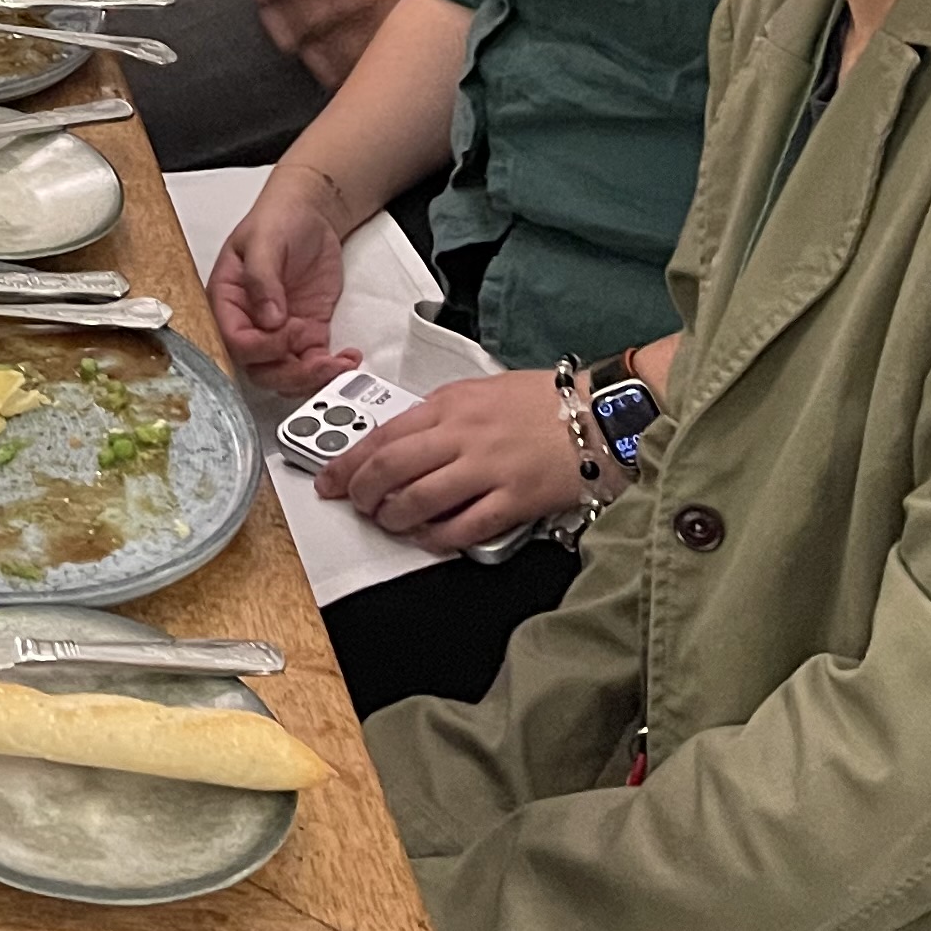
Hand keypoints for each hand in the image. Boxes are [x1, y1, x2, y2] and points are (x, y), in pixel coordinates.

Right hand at [210, 160, 353, 391]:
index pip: (234, 342)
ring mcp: (280, 332)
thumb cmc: (278, 219)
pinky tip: (348, 358)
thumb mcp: (265, 240)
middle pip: (260, 369)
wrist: (310, 214)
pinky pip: (314, 364)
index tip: (287, 329)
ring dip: (313, 379)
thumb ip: (262, 277)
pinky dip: (331, 370)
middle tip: (321, 362)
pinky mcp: (307, 334)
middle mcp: (250, 323)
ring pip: (287, 375)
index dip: (261, 347)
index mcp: (228, 301)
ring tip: (339, 364)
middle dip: (291, 374)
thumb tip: (269, 319)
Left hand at [249, 0, 434, 89]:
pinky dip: (356, 69)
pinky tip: (338, 79)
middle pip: (320, 6)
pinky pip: (378, 56)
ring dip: (318, 48)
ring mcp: (390, 13)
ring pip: (345, 37)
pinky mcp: (410, 32)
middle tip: (267, 28)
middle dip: (289, 18)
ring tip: (299, 56)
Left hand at [328, 369, 587, 548]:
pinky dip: (438, 537)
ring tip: (390, 522)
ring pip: (419, 499)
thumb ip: (441, 415)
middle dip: (363, 492)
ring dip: (394, 517)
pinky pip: (464, 525)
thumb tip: (403, 441)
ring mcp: (488, 468)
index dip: (348, 463)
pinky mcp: (515, 499)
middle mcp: (463, 434)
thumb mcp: (480, 391)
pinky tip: (429, 539)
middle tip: (357, 505)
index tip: (330, 479)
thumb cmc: (544, 403)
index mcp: (450, 404)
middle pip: (391, 468)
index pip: (382, 435)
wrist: (600, 415)